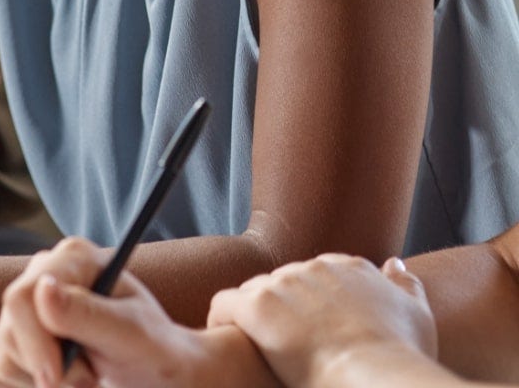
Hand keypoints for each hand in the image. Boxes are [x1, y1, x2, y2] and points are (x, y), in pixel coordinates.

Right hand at [0, 236, 262, 387]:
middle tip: (90, 378)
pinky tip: (59, 380)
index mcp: (72, 258)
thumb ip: (88, 313)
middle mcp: (42, 275)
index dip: (35, 342)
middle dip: (49, 368)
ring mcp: (24, 309)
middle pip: (9, 330)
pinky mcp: (10, 341)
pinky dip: (24, 387)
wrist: (156, 373)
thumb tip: (44, 288)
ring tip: (84, 376)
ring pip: (1, 357)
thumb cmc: (151, 348)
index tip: (55, 379)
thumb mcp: (132, 334)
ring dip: (43, 382)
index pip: (23, 297)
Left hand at [207, 253, 437, 387]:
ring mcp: (284, 283)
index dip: (311, 305)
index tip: (312, 332)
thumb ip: (407, 285)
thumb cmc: (400, 358)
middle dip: (282, 311)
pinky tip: (227, 340)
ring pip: (255, 292)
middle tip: (282, 346)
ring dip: (253, 317)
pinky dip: (221, 320)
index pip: (319, 275)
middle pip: (285, 284)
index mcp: (351, 266)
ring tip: (253, 348)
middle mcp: (315, 266)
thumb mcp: (418, 316)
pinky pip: (224, 305)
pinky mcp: (257, 305)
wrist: (375, 377)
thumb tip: (394, 264)